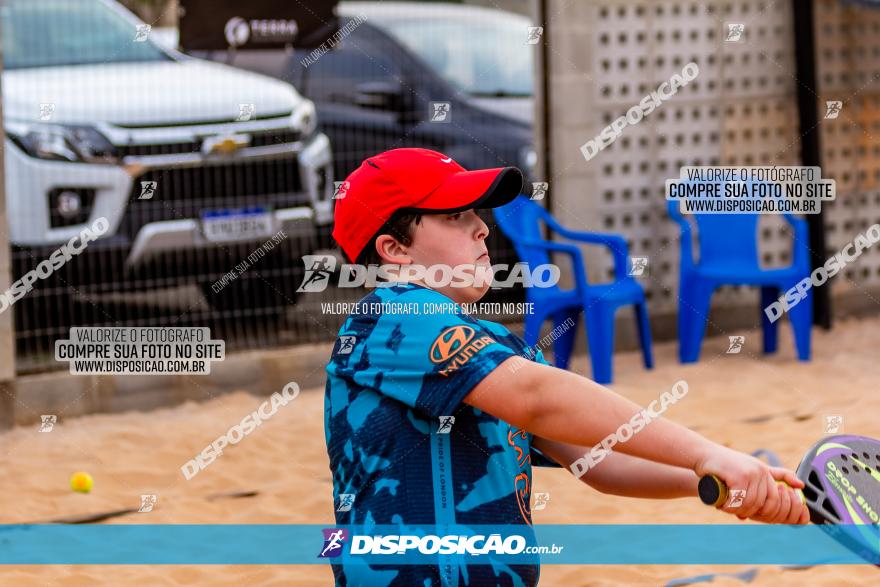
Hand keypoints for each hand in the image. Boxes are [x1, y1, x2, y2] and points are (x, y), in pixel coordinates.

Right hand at [694, 445, 809, 523]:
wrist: (702, 453)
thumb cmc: (718, 467)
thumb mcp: (736, 477)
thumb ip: (742, 494)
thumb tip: (744, 519)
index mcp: (764, 471)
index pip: (774, 498)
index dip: (763, 511)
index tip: (747, 513)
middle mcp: (761, 471)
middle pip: (763, 503)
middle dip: (748, 512)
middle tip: (733, 511)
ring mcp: (751, 473)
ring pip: (751, 503)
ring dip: (737, 510)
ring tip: (725, 508)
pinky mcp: (739, 476)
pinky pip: (740, 500)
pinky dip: (730, 506)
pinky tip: (722, 505)